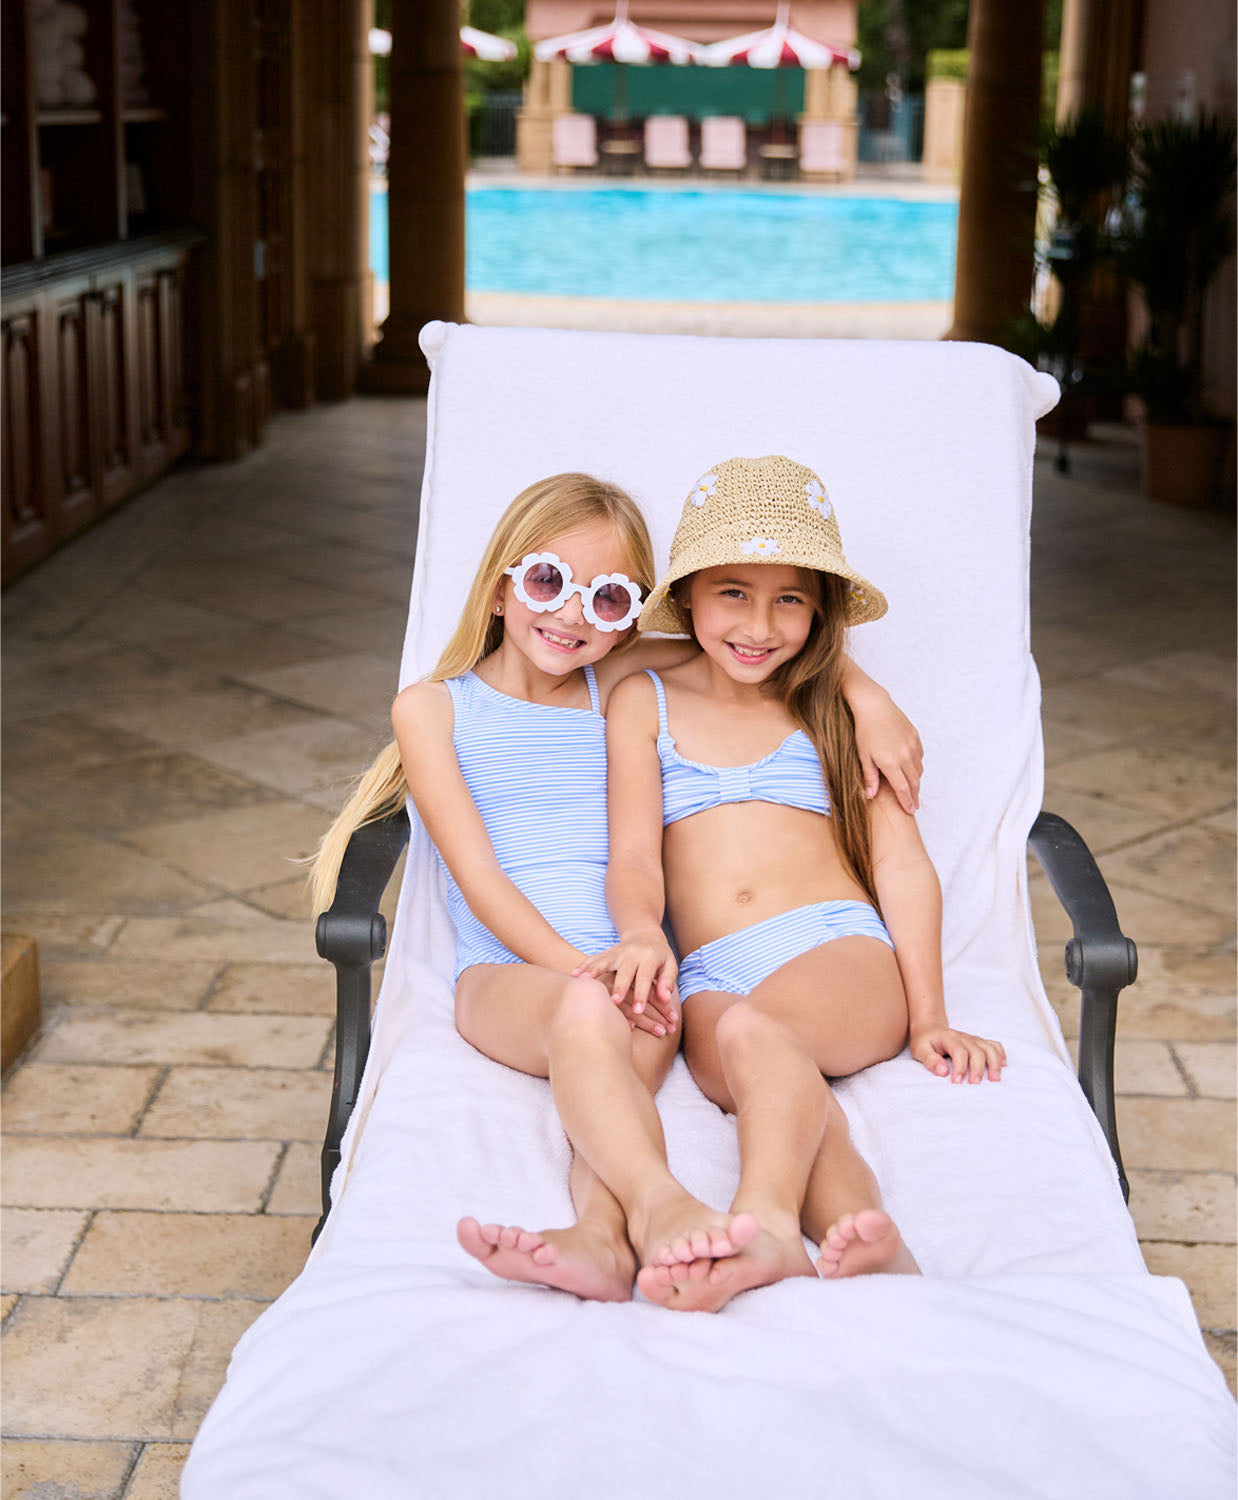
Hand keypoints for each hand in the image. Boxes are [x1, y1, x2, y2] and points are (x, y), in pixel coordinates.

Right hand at [573, 930, 677, 1025]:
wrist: (645, 935)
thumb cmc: (660, 957)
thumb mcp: (670, 966)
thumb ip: (667, 982)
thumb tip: (666, 999)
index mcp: (649, 957)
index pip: (644, 977)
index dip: (642, 994)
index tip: (639, 1010)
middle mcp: (631, 953)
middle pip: (624, 972)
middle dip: (619, 987)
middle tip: (615, 1002)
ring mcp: (616, 952)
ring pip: (604, 962)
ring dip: (594, 972)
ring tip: (584, 983)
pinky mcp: (606, 953)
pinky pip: (593, 959)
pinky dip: (583, 966)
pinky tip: (573, 975)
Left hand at [852, 689, 922, 813]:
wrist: (874, 705)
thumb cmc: (864, 730)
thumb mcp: (863, 756)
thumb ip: (869, 777)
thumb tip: (871, 796)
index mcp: (891, 763)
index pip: (902, 789)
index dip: (907, 802)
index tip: (910, 811)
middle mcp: (905, 755)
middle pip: (914, 782)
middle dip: (914, 796)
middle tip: (914, 807)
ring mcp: (912, 745)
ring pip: (919, 769)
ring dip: (916, 781)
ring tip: (912, 790)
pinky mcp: (915, 736)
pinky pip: (920, 756)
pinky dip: (917, 765)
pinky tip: (912, 769)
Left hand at [910, 1026, 1004, 1082]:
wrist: (930, 1028)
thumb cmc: (924, 1041)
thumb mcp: (920, 1049)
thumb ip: (930, 1059)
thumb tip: (943, 1071)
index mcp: (949, 1038)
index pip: (959, 1051)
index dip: (960, 1067)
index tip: (957, 1082)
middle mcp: (964, 1038)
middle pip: (977, 1051)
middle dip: (978, 1068)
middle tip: (974, 1084)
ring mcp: (973, 1039)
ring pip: (989, 1048)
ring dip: (994, 1063)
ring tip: (995, 1079)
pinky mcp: (978, 1043)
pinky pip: (994, 1045)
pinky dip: (1000, 1055)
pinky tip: (1003, 1066)